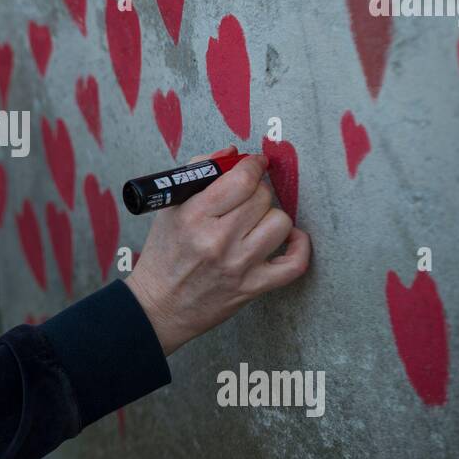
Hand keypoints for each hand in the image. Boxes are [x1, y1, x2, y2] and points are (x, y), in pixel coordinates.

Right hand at [123, 146, 310, 355]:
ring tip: (257, 221)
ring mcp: (238, 266)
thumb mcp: (171, 208)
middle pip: (262, 197)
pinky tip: (289, 239)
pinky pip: (295, 264)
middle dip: (256, 191)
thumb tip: (233, 153)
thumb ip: (199, 172)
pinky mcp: (253, 287)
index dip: (253, 165)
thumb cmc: (165, 254)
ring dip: (271, 217)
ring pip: (281, 223)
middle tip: (246, 197)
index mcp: (194, 216)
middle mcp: (218, 240)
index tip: (255, 164)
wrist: (159, 305)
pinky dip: (299, 248)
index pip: (241, 179)